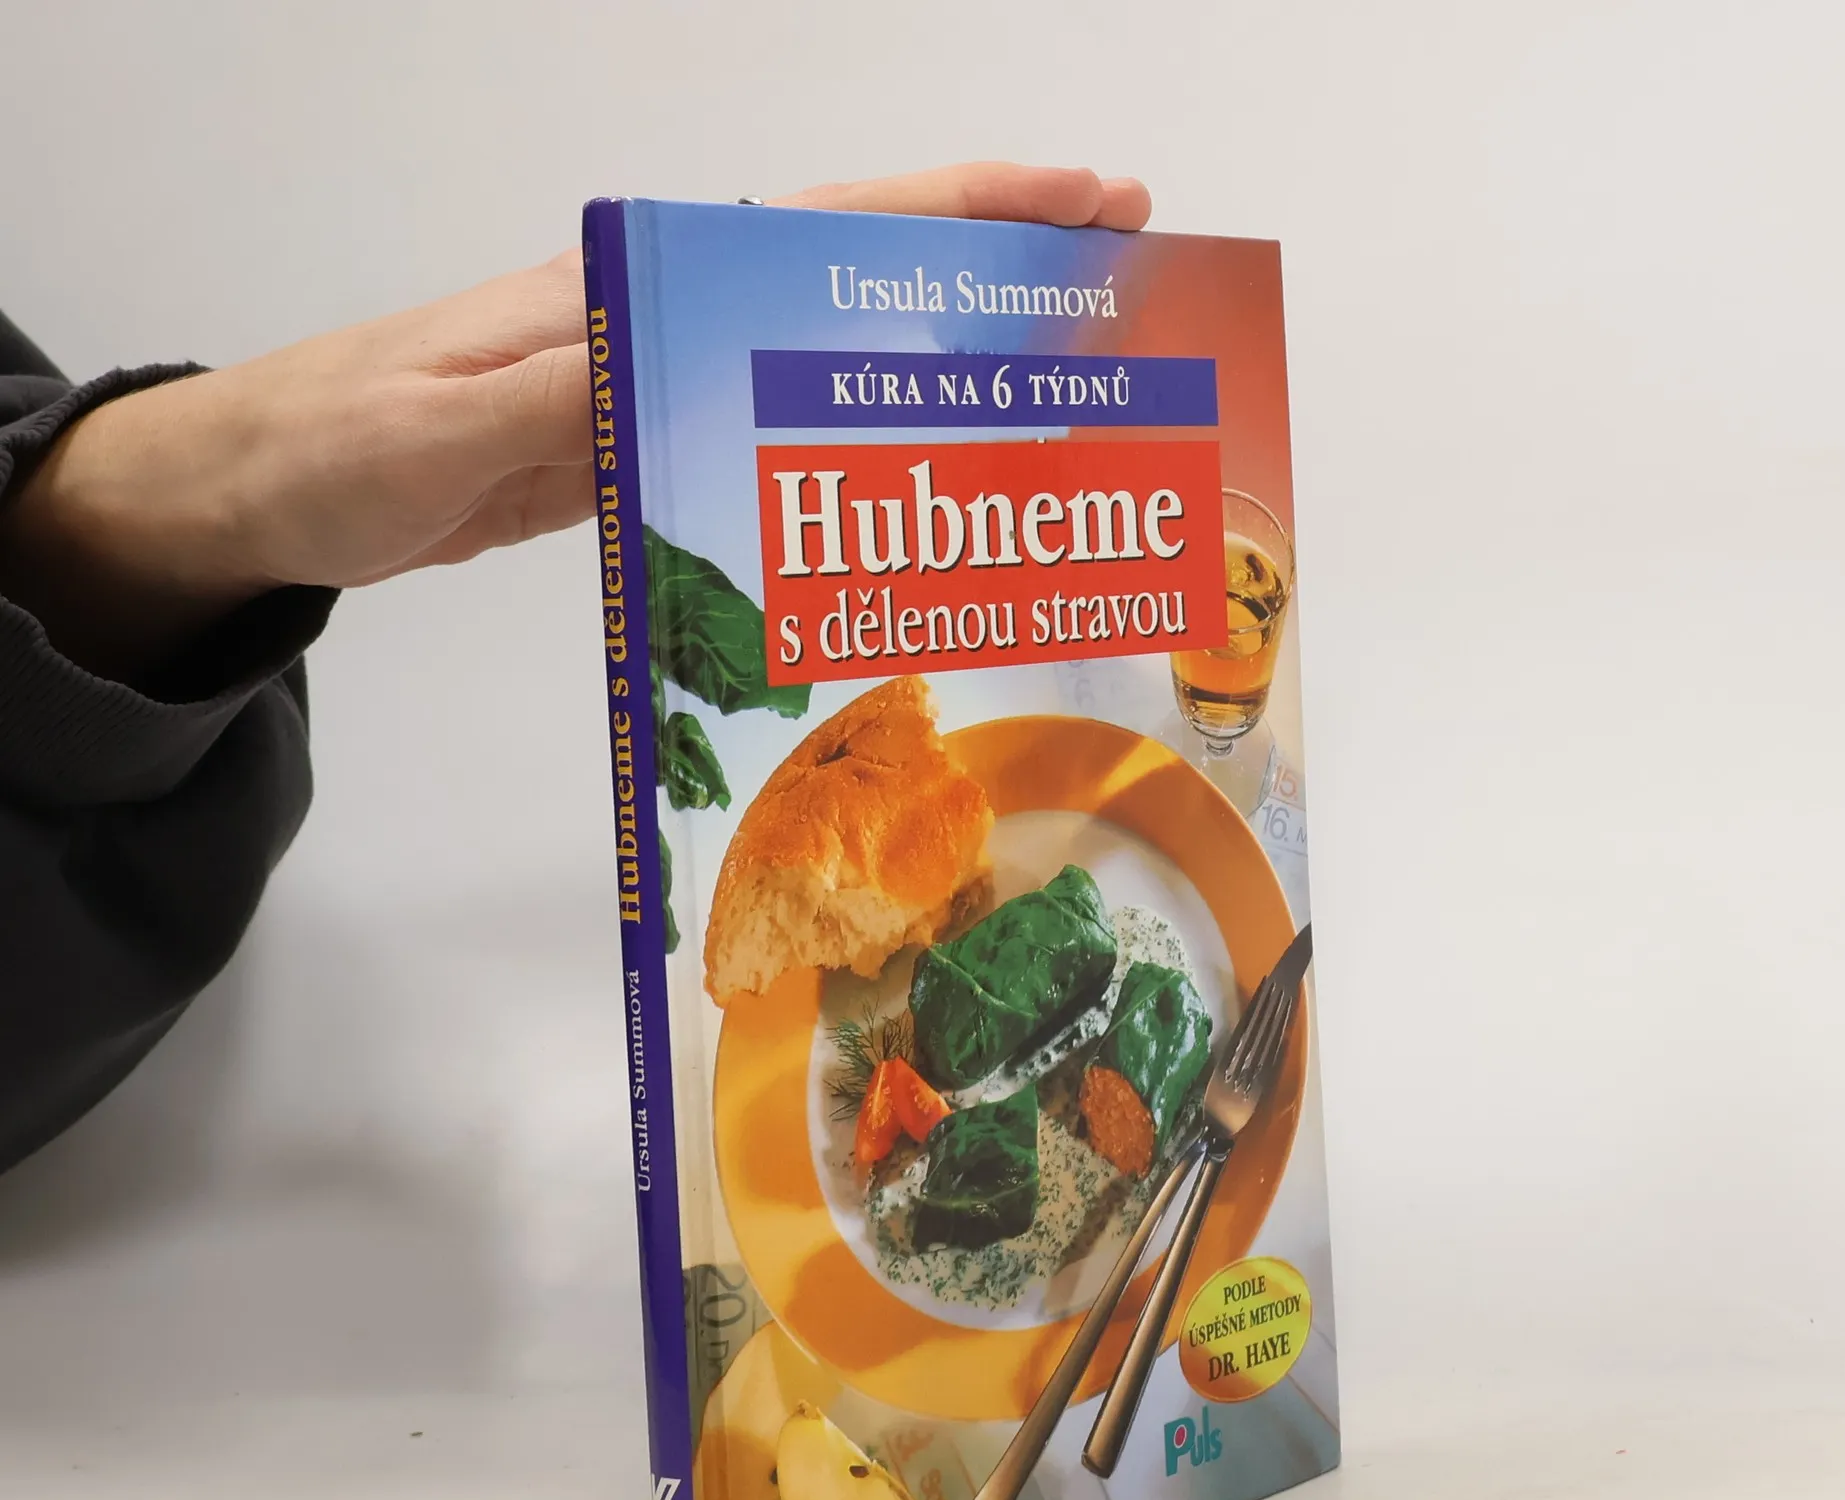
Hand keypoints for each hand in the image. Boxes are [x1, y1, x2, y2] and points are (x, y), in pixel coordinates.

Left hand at [0, 163, 1150, 690]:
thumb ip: (562, 392)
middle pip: (851, 278)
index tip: (1080, 204)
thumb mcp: (438, 424)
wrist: (265, 492)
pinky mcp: (637, 449)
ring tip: (1055, 383)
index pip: (820, 230)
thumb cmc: (335, 445)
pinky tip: (908, 476)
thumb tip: (696, 358)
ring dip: (934, 360)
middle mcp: (663, 320)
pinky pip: (773, 432)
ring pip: (824, 355)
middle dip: (987, 272)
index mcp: (628, 288)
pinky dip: (852, 440)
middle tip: (1120, 282)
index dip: (956, 216)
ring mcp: (656, 384)